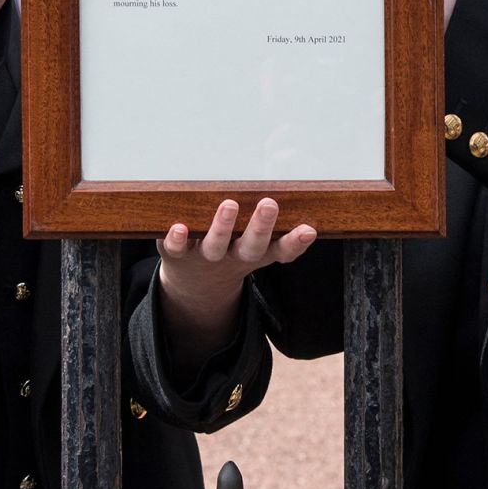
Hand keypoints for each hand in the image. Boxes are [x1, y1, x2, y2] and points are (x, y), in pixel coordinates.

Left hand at [157, 199, 315, 361]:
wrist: (195, 284)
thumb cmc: (233, 253)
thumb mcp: (261, 249)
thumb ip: (283, 236)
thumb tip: (311, 220)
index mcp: (256, 253)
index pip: (281, 250)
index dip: (295, 243)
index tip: (308, 230)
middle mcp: (233, 256)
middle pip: (250, 246)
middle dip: (260, 227)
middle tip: (269, 204)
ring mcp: (205, 256)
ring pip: (215, 245)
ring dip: (222, 227)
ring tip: (230, 205)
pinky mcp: (177, 254)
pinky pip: (175, 249)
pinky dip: (177, 240)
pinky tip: (179, 227)